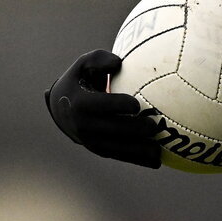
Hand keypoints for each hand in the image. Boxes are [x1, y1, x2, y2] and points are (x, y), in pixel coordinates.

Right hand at [45, 49, 161, 167]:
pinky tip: (157, 161)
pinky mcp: (100, 151)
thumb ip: (99, 59)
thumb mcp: (83, 65)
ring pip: (119, 148)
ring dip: (139, 151)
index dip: (118, 105)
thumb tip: (118, 62)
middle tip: (154, 126)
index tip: (136, 104)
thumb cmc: (80, 80)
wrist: (62, 109)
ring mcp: (91, 141)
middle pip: (114, 129)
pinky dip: (138, 160)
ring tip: (158, 150)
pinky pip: (121, 156)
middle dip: (134, 130)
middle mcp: (85, 125)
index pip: (101, 105)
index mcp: (81, 103)